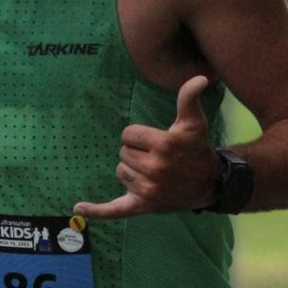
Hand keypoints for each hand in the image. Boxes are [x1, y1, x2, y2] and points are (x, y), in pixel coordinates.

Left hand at [73, 75, 217, 219]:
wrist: (209, 183)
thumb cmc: (197, 149)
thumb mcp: (194, 122)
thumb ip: (189, 98)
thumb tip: (201, 77)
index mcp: (164, 144)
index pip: (128, 134)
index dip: (139, 136)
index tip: (156, 141)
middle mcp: (155, 168)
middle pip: (123, 153)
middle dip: (137, 153)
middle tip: (158, 158)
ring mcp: (148, 189)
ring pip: (121, 172)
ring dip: (132, 170)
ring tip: (154, 172)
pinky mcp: (143, 206)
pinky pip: (115, 209)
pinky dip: (97, 210)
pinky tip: (78, 207)